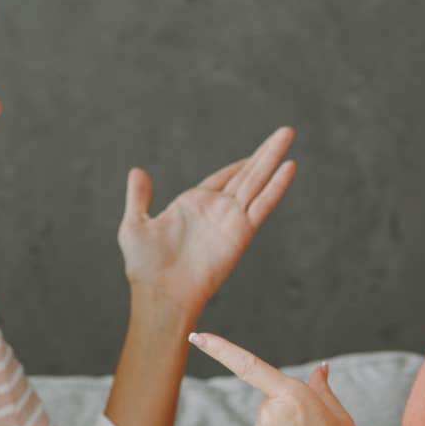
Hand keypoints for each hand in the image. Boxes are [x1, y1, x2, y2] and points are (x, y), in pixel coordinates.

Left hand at [118, 126, 296, 321]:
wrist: (161, 293)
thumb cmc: (145, 267)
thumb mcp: (135, 225)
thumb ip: (139, 197)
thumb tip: (137, 171)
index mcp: (194, 204)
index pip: (223, 177)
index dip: (240, 164)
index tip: (257, 152)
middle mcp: (217, 209)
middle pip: (247, 174)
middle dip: (265, 152)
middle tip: (286, 131)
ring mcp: (231, 219)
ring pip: (257, 181)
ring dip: (273, 158)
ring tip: (289, 134)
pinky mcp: (241, 232)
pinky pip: (262, 204)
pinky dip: (276, 186)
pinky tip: (289, 167)